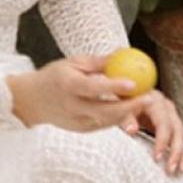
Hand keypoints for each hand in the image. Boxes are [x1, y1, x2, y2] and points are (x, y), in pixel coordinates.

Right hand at [6, 54, 145, 132]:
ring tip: (145, 102)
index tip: (133, 84)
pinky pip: (104, 124)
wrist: (32, 100)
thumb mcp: (73, 62)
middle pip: (105, 110)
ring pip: (107, 120)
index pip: (94, 88)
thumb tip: (123, 53)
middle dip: (130, 107)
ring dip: (129, 112)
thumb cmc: (55, 77)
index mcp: (68, 85)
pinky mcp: (81, 129)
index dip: (114, 87)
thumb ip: (99, 62)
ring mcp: (76, 121)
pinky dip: (118, 117)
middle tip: (150, 98)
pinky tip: (130, 108)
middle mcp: (71, 106)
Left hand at [123, 90, 182, 174]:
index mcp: (155, 101)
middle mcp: (166, 106)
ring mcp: (171, 114)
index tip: (156, 158)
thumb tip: (132, 130)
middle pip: (177, 130)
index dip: (162, 141)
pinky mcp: (172, 123)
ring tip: (182, 170)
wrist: (122, 96)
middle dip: (176, 151)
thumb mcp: (118, 109)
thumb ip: (125, 118)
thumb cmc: (117, 103)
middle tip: (171, 169)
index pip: (163, 123)